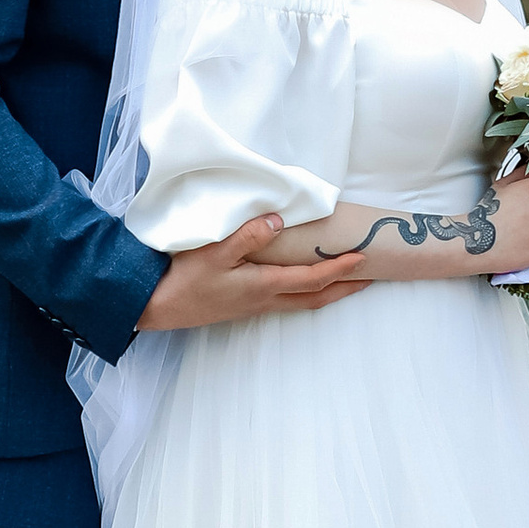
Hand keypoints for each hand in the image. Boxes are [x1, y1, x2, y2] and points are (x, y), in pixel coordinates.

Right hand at [138, 211, 376, 330]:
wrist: (158, 307)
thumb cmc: (185, 279)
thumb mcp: (214, 252)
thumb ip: (248, 235)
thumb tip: (278, 220)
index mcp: (263, 286)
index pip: (312, 279)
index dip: (340, 269)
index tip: (363, 257)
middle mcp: (266, 300)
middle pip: (316, 298)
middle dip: (345, 288)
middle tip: (370, 278)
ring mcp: (256, 307)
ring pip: (303, 302)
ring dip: (329, 292)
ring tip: (346, 280)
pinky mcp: (245, 306)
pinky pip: (288, 300)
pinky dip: (308, 292)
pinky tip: (305, 283)